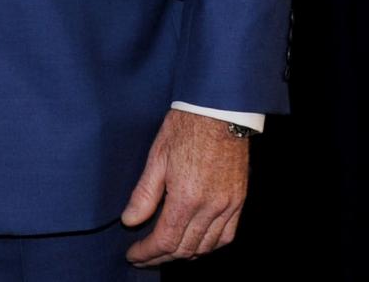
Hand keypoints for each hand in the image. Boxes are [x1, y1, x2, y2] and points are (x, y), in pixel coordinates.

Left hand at [120, 109, 247, 264]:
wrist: (219, 110)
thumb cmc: (186, 127)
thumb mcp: (157, 156)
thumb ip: (144, 194)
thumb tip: (130, 220)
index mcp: (186, 197)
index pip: (165, 240)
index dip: (147, 252)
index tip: (133, 254)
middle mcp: (210, 207)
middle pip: (185, 248)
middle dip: (161, 257)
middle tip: (145, 257)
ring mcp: (228, 205)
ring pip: (206, 247)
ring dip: (185, 254)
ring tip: (166, 252)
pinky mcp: (239, 200)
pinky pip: (227, 236)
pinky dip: (210, 245)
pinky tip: (196, 242)